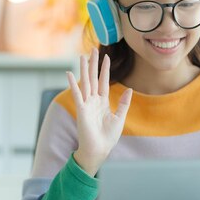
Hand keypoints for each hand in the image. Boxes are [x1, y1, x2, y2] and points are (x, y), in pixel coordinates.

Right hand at [67, 47, 132, 175]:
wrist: (100, 150)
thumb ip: (123, 103)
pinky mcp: (81, 110)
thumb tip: (129, 89)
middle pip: (93, 78)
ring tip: (82, 56)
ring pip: (85, 83)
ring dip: (84, 69)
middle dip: (93, 64)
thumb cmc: (108, 137)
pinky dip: (73, 84)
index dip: (105, 69)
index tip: (106, 57)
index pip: (104, 82)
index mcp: (102, 102)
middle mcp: (93, 100)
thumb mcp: (119, 117)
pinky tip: (69, 73)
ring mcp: (87, 104)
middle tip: (92, 49)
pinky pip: (77, 94)